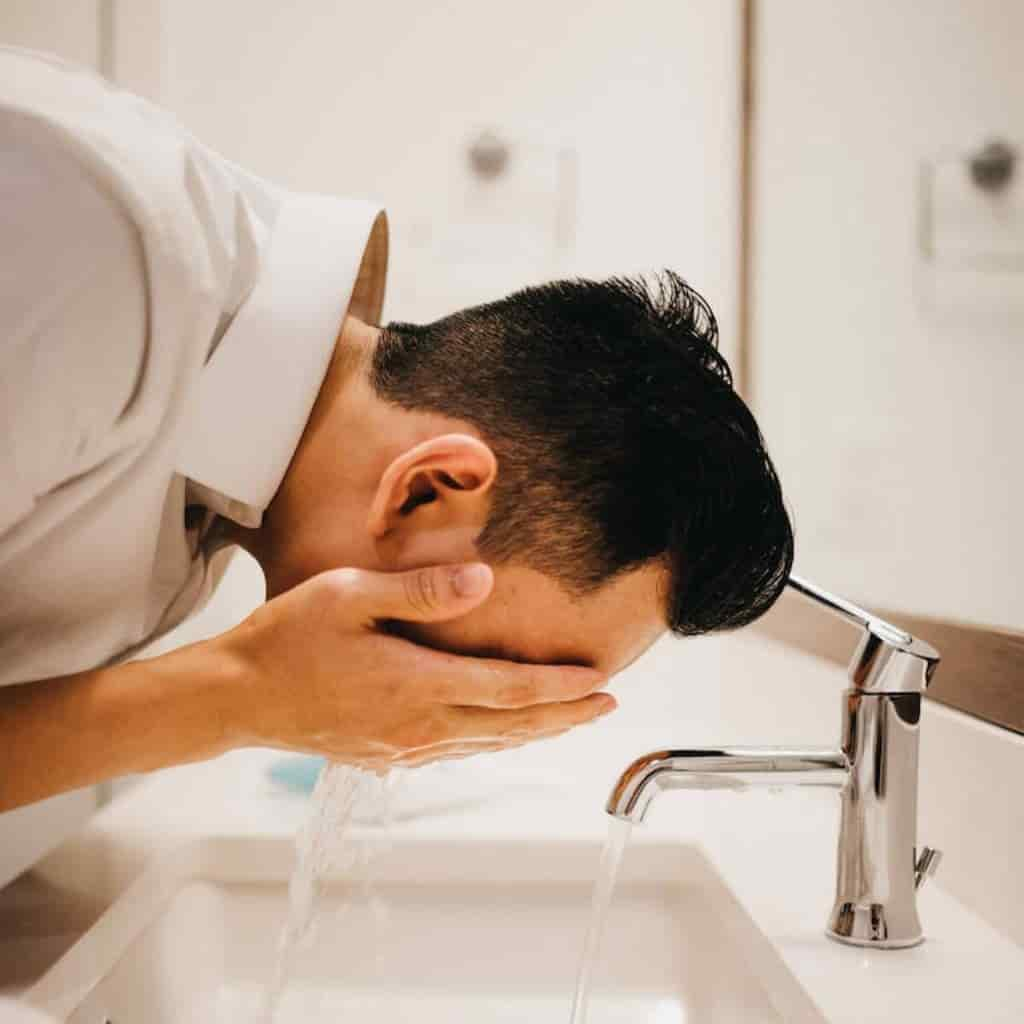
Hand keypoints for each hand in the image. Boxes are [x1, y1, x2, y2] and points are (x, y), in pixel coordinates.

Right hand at [217, 563, 614, 767]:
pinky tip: (503, 734)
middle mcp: (418, 725)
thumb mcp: (349, 595)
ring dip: (534, 731)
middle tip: (606, 705)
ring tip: (570, 719)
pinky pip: (456, 752)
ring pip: (487, 744)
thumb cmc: (289, 638)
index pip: (509, 689)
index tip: (599, 681)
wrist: (237, 696)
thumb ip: (419, 592)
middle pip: (510, 725)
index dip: (560, 687)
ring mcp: (402, 747)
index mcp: (416, 683)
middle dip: (565, 716)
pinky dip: (493, 742)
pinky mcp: (384, 756)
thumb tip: (482, 581)